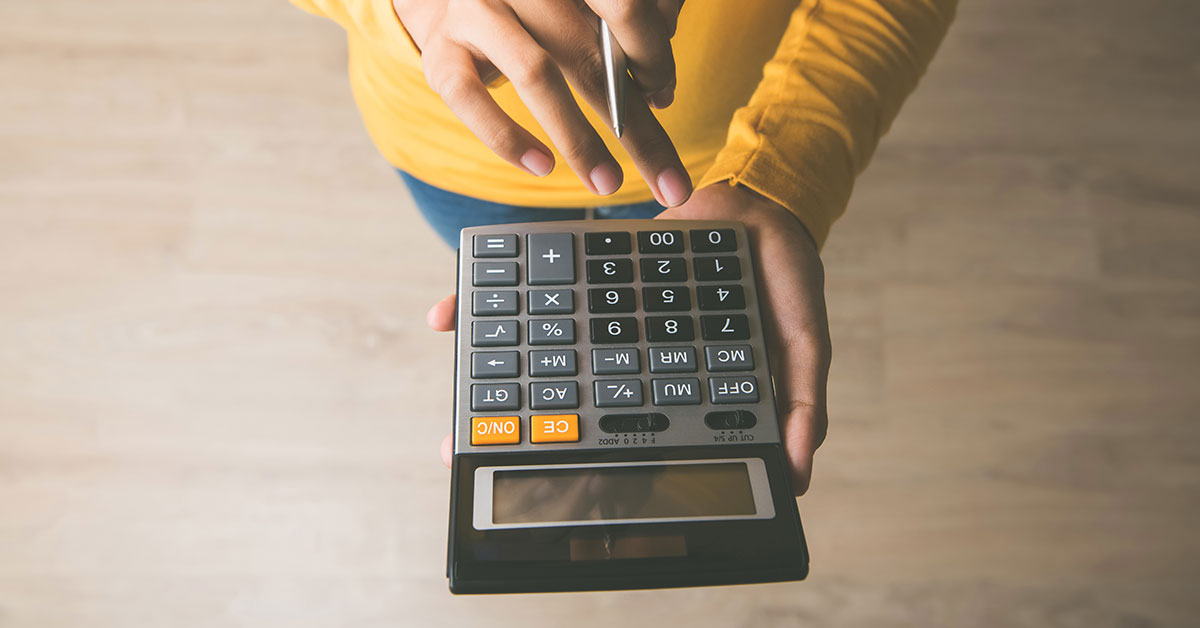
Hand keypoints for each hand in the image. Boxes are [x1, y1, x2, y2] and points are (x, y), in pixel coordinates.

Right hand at [393, 0, 691, 205]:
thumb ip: (616, 39)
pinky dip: (508, 137)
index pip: (621, 8)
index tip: (664, 96)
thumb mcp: (572, 11)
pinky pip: (471, 98)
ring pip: (536, 75)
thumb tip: (661, 93)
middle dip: (635, 127)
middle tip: (667, 182)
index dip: (651, 54)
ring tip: (607, 183)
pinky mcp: (441, 52)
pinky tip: (541, 165)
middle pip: (590, 56)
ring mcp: (477, 13)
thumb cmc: (527, 12)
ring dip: (579, 139)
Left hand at [426, 184, 830, 494]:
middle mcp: (636, 363)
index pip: (632, 441)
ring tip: (453, 420)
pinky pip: (541, 299)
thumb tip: (799, 472)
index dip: (592, 471)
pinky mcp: (588, 283)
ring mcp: (609, 326)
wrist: (759, 201)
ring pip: (543, 361)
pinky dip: (497, 309)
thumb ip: (805, 403)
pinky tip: (448, 318)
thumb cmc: (784, 279)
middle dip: (521, 440)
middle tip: (468, 462)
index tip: (551, 499)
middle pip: (571, 411)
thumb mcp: (805, 341)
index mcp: (678, 385)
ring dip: (495, 383)